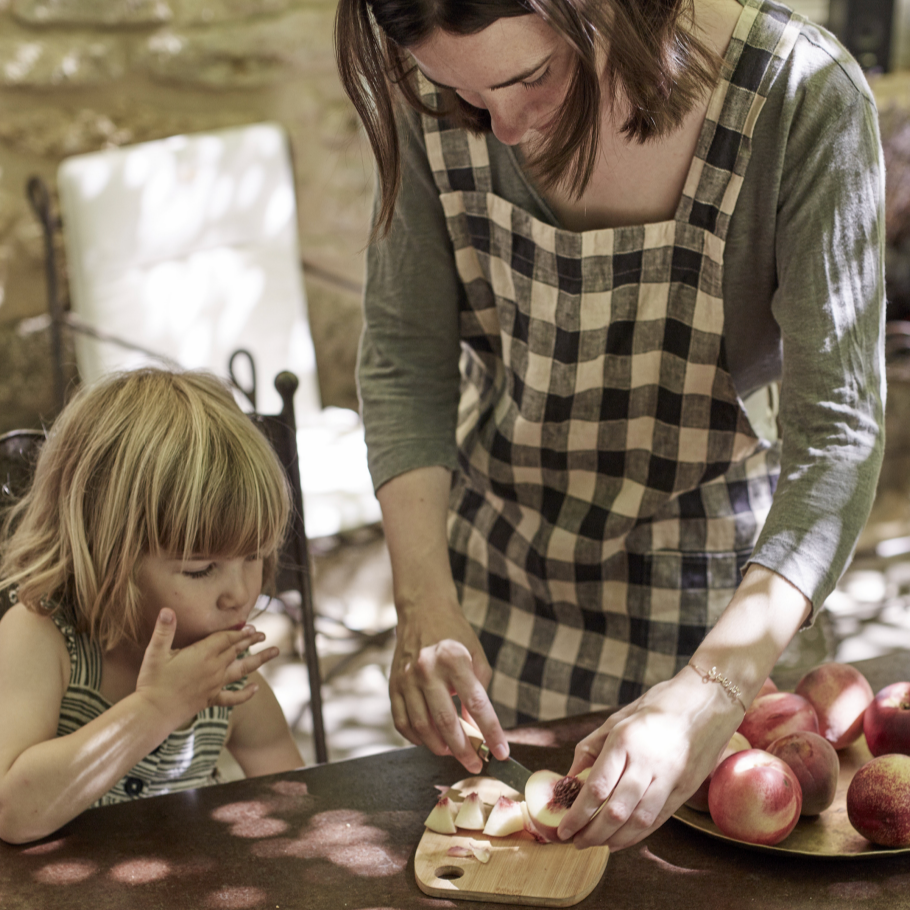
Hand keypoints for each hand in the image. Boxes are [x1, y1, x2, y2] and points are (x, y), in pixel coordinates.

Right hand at [136, 609, 279, 724]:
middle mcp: (213, 668)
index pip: (226, 638)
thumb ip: (164, 631)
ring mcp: (214, 685)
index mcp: (202, 654)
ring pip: (242, 670)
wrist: (153, 713)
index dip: (239, 632)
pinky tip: (256, 689)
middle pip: (236, 650)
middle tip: (263, 635)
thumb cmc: (152, 682)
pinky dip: (245, 694)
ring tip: (275, 652)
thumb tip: (166, 610)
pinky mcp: (210, 700)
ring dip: (259, 660)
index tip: (251, 627)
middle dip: (251, 641)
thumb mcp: (155, 653)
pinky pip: (232, 697)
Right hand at [389, 599, 508, 771]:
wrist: (423, 611)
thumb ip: (479, 693)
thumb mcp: (477, 657)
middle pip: (446, 723)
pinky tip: (430, 741)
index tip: (501, 753)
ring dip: (440, 747)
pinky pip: (402, 723)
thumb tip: (475, 729)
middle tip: (476, 764)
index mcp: (454, 659)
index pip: (477, 705)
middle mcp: (427, 669)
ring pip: (422, 727)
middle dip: (464, 750)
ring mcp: (406, 679)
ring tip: (453, 752)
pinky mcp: (393, 686)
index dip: (491, 733)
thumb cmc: (455, 636)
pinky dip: (416, 739)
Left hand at [556, 667, 741, 850]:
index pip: (596, 788)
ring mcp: (668, 779)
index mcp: (624, 740)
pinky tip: (618, 841)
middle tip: (573, 840)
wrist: (707, 703)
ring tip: (593, 843)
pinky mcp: (684, 790)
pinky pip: (656, 820)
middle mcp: (646, 763)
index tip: (563, 826)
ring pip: (636, 821)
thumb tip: (570, 778)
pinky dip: (635, 835)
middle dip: (590, 833)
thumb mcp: (619, 718)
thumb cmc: (658, 705)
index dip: (577, 814)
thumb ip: (592, 748)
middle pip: (614, 811)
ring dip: (611, 839)